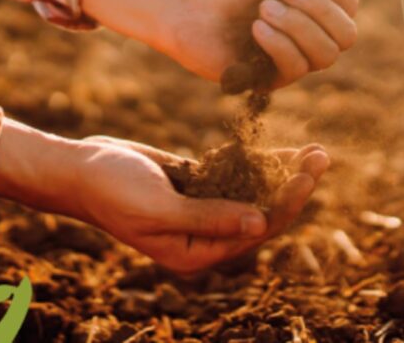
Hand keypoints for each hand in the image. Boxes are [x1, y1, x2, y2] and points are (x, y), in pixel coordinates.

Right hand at [0, 119, 328, 274]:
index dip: (286, 202)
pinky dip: (258, 163)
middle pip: (262, 211)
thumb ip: (210, 218)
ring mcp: (203, 209)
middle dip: (293, 185)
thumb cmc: (112, 190)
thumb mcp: (161, 208)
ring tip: (315, 151)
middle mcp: (205, 236)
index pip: (255, 230)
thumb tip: (260, 225)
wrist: (81, 167)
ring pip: (254, 192)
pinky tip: (283, 150)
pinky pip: (237, 176)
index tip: (308, 174)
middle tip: (322, 156)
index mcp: (198, 253)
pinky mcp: (198, 185)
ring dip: (282, 172)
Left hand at [83, 0, 358, 87]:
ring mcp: (287, 60)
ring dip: (299, 26)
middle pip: (347, 35)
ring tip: (264, 8)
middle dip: (322, 10)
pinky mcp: (266, 80)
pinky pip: (295, 69)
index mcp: (312, 6)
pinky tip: (255, 27)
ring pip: (326, 56)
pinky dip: (279, 44)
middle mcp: (306, 36)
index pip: (350, 8)